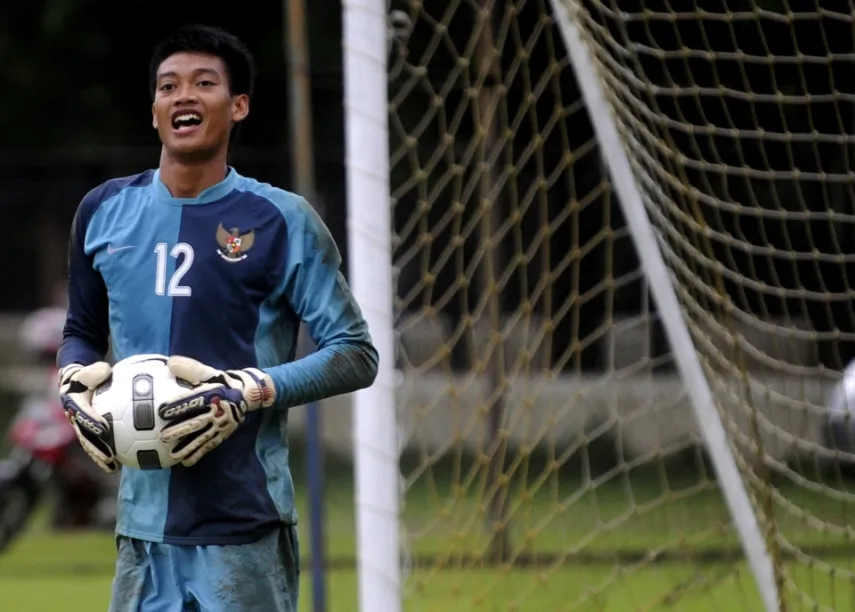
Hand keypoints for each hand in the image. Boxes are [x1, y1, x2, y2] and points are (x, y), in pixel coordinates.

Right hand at [59, 362, 116, 473]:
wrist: (76, 382)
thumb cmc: (88, 374)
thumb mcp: (90, 370)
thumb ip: (95, 371)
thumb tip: (104, 370)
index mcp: (74, 402)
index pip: (82, 413)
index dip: (91, 421)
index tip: (104, 429)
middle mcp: (74, 417)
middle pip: (85, 435)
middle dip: (96, 447)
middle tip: (109, 457)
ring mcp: (80, 427)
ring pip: (89, 444)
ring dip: (100, 457)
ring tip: (113, 468)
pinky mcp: (87, 432)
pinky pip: (97, 444)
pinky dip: (106, 455)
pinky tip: (120, 466)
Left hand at [158, 356, 275, 466]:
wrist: (247, 395)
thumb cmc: (221, 382)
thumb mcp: (209, 373)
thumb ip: (191, 369)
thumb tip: (170, 363)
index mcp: (213, 395)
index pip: (193, 401)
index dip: (178, 406)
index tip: (161, 411)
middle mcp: (217, 411)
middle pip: (196, 422)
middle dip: (180, 430)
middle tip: (163, 436)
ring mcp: (220, 425)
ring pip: (201, 437)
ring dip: (187, 447)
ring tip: (172, 455)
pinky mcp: (222, 434)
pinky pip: (208, 446)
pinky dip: (197, 454)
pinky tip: (185, 462)